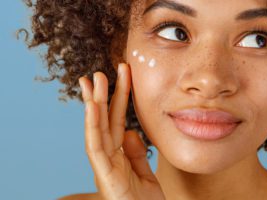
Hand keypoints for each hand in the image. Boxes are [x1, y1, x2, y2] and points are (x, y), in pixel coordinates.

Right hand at [79, 63, 165, 199]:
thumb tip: (129, 131)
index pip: (116, 121)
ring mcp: (104, 167)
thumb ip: (136, 152)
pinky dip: (93, 127)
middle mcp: (108, 158)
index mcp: (118, 155)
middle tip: (101, 71)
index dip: (117, 98)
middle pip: (105, 121)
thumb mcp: (144, 172)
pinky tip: (92, 107)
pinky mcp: (105, 177)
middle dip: (102, 95)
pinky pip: (97, 148)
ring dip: (93, 105)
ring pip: (96, 130)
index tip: (120, 76)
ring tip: (92, 81)